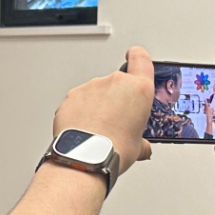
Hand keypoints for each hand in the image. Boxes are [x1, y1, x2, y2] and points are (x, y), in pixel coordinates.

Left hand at [53, 45, 154, 175]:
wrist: (85, 157)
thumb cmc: (113, 149)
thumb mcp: (138, 147)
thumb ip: (141, 142)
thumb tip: (143, 148)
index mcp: (138, 89)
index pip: (141, 58)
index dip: (138, 56)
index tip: (136, 58)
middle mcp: (114, 83)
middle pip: (117, 82)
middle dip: (116, 98)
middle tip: (117, 120)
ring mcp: (91, 87)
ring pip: (96, 92)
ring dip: (97, 106)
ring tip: (98, 130)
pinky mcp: (72, 96)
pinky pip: (79, 101)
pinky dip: (81, 112)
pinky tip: (84, 130)